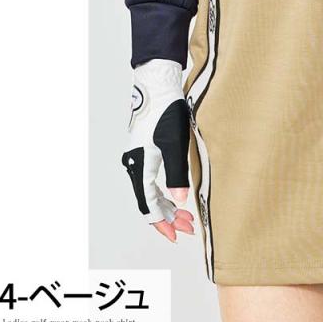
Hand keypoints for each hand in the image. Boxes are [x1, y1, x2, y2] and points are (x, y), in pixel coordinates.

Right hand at [121, 59, 194, 241]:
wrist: (157, 86)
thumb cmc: (167, 112)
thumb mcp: (176, 144)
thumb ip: (177, 174)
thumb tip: (180, 202)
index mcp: (140, 166)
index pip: (148, 204)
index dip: (162, 223)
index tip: (176, 235)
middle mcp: (134, 164)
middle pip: (148, 200)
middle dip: (168, 216)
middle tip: (188, 226)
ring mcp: (137, 157)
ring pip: (150, 190)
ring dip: (167, 204)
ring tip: (185, 215)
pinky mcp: (143, 150)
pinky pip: (150, 179)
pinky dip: (163, 191)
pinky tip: (175, 195)